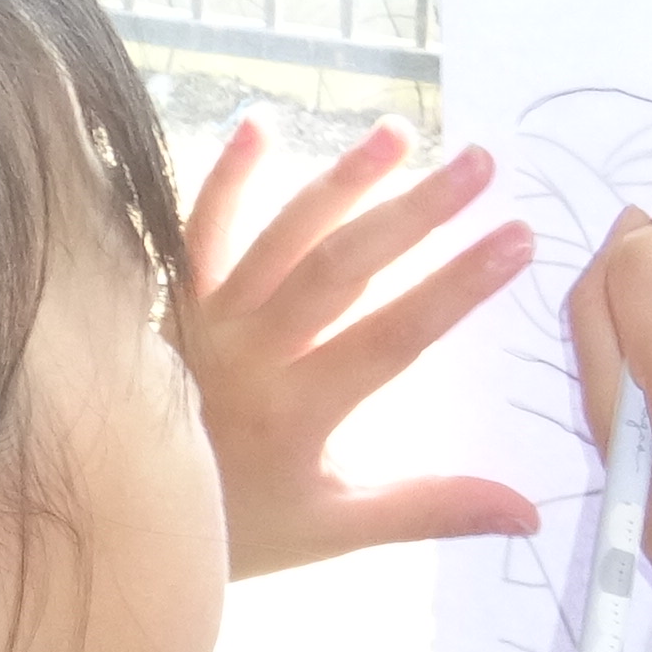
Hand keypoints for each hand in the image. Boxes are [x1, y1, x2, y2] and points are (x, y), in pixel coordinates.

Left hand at [181, 116, 542, 574]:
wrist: (120, 522)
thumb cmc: (238, 527)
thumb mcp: (335, 528)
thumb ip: (430, 509)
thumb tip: (530, 515)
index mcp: (295, 412)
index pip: (394, 337)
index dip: (458, 286)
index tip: (518, 236)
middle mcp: (249, 355)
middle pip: (342, 270)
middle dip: (416, 213)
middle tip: (480, 164)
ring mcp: (204, 321)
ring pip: (279, 239)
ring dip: (339, 182)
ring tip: (396, 134)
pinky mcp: (172, 302)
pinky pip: (195, 233)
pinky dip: (222, 180)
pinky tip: (257, 123)